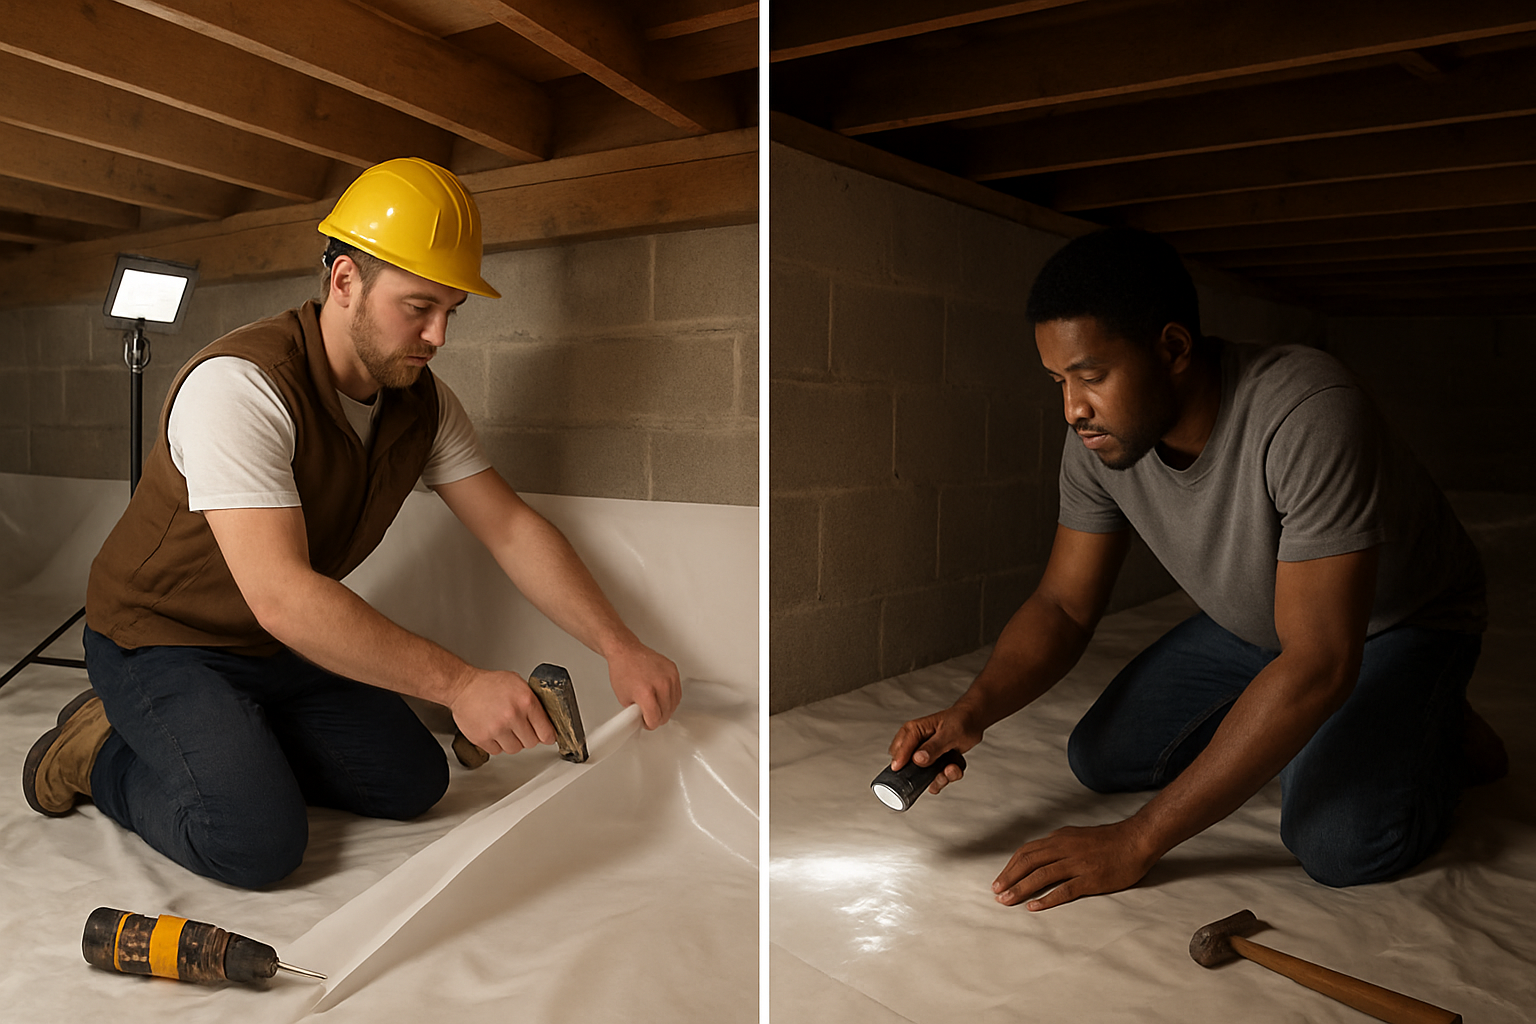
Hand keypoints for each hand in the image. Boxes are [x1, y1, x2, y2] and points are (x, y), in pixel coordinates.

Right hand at [450, 669, 556, 755]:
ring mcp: (497, 729)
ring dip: (513, 742)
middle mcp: (512, 716)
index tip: (548, 737)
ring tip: (506, 729)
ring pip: (515, 749)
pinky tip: (494, 731)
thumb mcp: (519, 684)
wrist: (462, 687)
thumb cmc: (489, 684)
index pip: (546, 731)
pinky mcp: (482, 738)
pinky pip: (497, 751)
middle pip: (531, 742)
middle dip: (529, 737)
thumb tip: (547, 720)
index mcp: (526, 701)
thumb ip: (533, 702)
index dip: (548, 736)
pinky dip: (497, 744)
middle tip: (521, 728)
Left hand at [607, 640, 680, 728]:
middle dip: (657, 718)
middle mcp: (660, 684)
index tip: (646, 723)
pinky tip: (663, 698)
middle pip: (666, 713)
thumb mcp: (624, 698)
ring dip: (666, 709)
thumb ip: (636, 711)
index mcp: (646, 693)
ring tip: (656, 706)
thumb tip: (644, 720)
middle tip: (650, 716)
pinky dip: (671, 699)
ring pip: (674, 705)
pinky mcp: (674, 671)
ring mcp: (669, 677)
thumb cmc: (622, 670)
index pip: (655, 719)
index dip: (649, 724)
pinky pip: (677, 693)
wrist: (626, 651)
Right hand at [887, 706, 983, 794]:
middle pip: (906, 766)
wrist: (972, 723)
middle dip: (923, 773)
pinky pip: (932, 779)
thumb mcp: (949, 733)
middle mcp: (915, 744)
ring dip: (938, 777)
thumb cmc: (960, 721)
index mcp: (913, 730)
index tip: (906, 773)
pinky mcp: (931, 764)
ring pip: (921, 776)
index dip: (902, 762)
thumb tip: (917, 759)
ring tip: (951, 768)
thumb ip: (933, 747)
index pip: (900, 749)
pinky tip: (953, 769)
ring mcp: (923, 755)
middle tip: (941, 770)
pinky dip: (944, 778)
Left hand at [991, 819, 1160, 910]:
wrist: (1136, 840)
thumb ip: (1059, 845)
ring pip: (1041, 875)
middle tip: (996, 892)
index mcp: (1060, 839)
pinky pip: (1064, 889)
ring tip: (1007, 901)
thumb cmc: (1109, 841)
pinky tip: (1034, 906)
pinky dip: (1047, 898)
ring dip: (1021, 889)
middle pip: (1028, 862)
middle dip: (1009, 878)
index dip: (1010, 866)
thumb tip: (1040, 854)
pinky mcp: (1090, 878)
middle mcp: (1064, 849)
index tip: (1000, 879)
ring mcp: (1077, 863)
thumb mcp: (1077, 836)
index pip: (1027, 851)